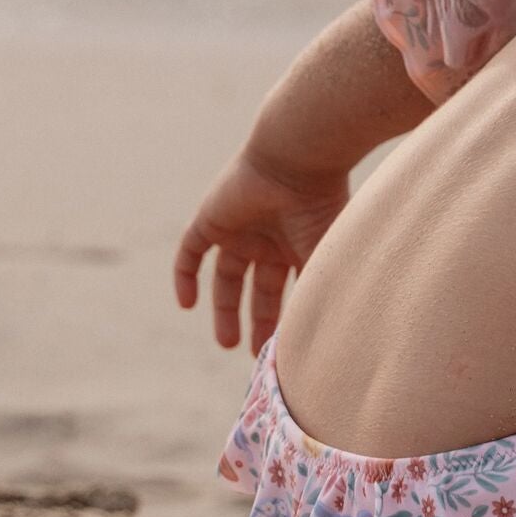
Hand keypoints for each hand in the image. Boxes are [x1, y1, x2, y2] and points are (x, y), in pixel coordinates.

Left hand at [173, 147, 349, 352]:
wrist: (297, 161)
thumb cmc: (322, 208)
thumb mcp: (323, 261)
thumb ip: (320, 298)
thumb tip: (329, 342)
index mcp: (299, 246)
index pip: (289, 289)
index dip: (286, 319)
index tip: (287, 350)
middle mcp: (270, 240)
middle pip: (258, 289)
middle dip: (258, 321)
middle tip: (255, 355)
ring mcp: (239, 230)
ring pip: (227, 277)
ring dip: (224, 310)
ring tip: (226, 343)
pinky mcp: (210, 221)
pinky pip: (190, 253)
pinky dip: (185, 277)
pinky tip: (186, 305)